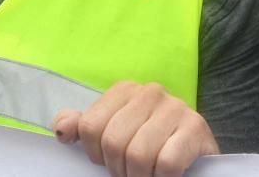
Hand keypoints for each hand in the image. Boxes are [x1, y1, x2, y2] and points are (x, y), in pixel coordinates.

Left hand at [52, 81, 218, 176]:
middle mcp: (150, 92)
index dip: (95, 153)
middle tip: (129, 173)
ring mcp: (176, 107)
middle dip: (118, 168)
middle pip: (113, 141)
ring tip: (146, 175)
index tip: (107, 161)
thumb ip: (85, 128)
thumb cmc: (149, 143)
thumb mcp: (113, 132)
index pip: (90, 126)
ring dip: (140, 176)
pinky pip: (166, 163)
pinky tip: (165, 175)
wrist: (196, 153)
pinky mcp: (196, 127)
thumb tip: (62, 130)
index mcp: (124, 90)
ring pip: (139, 154)